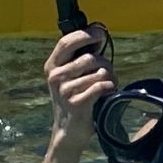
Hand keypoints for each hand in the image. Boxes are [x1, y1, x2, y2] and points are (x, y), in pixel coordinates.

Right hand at [44, 25, 114, 143]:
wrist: (69, 130)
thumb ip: (80, 56)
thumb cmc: (75, 98)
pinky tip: (108, 91)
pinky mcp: (76, 103)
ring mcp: (64, 90)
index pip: (66, 42)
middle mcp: (55, 76)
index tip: (100, 33)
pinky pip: (100, 86)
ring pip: (98, 72)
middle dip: (104, 62)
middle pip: (88, 57)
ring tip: (108, 84)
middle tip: (108, 71)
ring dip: (110, 77)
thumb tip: (98, 33)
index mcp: (53, 65)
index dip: (85, 34)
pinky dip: (109, 87)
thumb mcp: (71, 75)